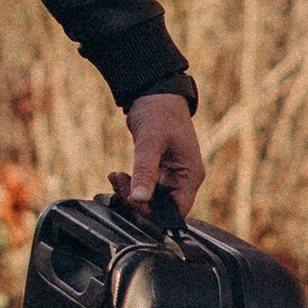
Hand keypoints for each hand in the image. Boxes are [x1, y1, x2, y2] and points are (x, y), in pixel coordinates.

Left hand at [113, 91, 204, 220]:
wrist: (154, 94)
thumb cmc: (159, 114)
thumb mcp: (150, 143)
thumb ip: (145, 171)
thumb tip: (139, 198)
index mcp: (190, 175)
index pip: (178, 210)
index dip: (155, 212)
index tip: (133, 200)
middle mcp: (183, 179)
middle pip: (162, 207)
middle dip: (138, 201)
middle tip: (120, 184)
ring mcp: (170, 175)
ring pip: (150, 199)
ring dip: (130, 193)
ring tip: (116, 177)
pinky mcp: (157, 171)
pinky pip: (144, 187)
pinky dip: (129, 184)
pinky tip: (117, 175)